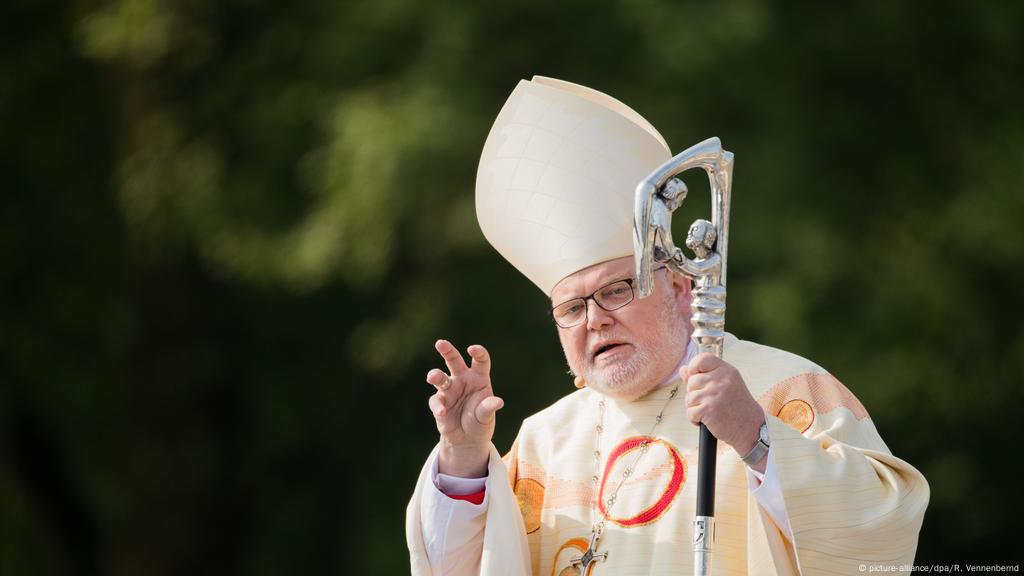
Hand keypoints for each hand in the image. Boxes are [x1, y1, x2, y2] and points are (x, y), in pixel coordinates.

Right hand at [426, 339, 503, 477]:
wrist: (467, 439)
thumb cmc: (480, 422)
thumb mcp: (486, 416)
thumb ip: (489, 408)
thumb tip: (498, 402)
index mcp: (479, 378)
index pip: (480, 361)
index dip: (477, 353)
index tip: (472, 349)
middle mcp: (462, 379)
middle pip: (454, 360)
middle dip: (447, 351)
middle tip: (440, 343)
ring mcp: (449, 390)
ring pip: (440, 377)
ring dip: (435, 376)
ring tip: (433, 377)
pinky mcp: (440, 403)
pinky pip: (436, 401)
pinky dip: (438, 406)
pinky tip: (442, 412)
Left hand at [681, 353, 765, 467]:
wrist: (750, 427)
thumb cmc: (736, 406)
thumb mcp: (725, 384)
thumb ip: (704, 375)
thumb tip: (683, 369)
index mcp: (726, 370)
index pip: (702, 359)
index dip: (694, 368)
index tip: (697, 378)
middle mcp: (721, 379)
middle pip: (691, 381)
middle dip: (695, 393)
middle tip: (710, 402)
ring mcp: (715, 394)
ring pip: (689, 398)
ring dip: (695, 408)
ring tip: (710, 411)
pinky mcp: (710, 409)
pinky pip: (690, 412)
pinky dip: (695, 419)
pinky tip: (707, 420)